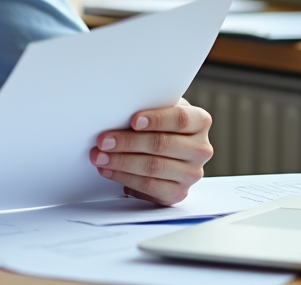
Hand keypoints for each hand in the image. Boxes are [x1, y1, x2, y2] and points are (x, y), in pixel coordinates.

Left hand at [89, 98, 212, 204]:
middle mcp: (200, 149)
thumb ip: (149, 106)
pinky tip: (110, 170)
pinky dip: (125, 178)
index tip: (133, 121)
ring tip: (100, 157)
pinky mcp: (178, 193)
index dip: (156, 119)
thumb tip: (119, 109)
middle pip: (162, 144)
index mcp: (200, 121)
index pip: (180, 119)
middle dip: (128, 142)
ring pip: (153, 167)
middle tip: (104, 141)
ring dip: (121, 162)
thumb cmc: (161, 124)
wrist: (167, 148)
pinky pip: (150, 187)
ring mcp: (191, 173)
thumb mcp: (161, 109)